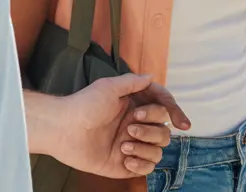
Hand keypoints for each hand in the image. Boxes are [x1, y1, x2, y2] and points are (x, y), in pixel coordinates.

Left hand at [53, 73, 191, 177]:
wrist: (63, 129)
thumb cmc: (83, 105)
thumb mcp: (109, 87)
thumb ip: (133, 82)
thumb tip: (151, 77)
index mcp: (135, 107)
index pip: (164, 108)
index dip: (175, 113)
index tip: (182, 123)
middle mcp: (136, 126)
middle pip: (164, 130)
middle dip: (151, 128)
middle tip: (130, 125)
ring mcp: (131, 145)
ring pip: (158, 150)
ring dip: (145, 146)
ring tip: (123, 145)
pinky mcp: (124, 164)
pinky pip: (147, 167)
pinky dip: (141, 164)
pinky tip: (126, 159)